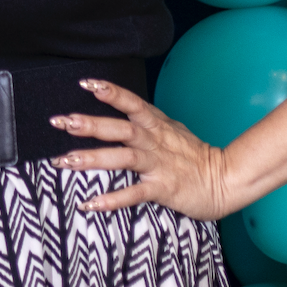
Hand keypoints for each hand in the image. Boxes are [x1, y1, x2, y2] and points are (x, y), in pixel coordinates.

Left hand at [49, 79, 235, 219]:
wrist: (226, 179)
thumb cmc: (194, 155)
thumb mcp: (170, 129)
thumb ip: (146, 121)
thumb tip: (121, 109)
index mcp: (156, 124)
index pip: (130, 102)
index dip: (109, 91)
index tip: (85, 83)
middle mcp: (154, 141)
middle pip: (119, 128)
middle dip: (89, 124)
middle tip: (61, 121)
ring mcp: (158, 164)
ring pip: (122, 157)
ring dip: (93, 158)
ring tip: (66, 160)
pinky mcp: (163, 188)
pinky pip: (134, 193)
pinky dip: (112, 200)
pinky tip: (91, 203)